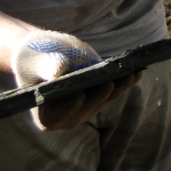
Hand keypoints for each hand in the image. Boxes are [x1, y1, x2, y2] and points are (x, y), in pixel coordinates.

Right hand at [10, 30, 140, 129]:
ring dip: (119, 87)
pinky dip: (124, 81)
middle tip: (111, 81)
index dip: (70, 106)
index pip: (59, 114)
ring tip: (131, 73)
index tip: (79, 95)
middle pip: (86, 107)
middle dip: (100, 94)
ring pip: (104, 99)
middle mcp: (67, 118)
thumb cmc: (33, 57)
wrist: (44, 52)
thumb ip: (47, 67)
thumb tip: (59, 71)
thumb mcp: (36, 60)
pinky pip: (113, 91)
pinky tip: (137, 70)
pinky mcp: (98, 97)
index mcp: (46, 115)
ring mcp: (84, 109)